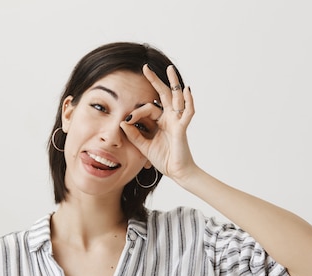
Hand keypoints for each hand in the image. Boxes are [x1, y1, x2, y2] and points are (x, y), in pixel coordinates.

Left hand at [120, 64, 195, 182]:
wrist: (176, 172)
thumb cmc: (164, 159)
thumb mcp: (143, 146)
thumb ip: (133, 134)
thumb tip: (122, 122)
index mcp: (161, 121)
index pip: (148, 108)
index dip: (136, 112)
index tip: (127, 120)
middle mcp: (170, 118)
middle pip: (163, 95)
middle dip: (155, 81)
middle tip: (146, 68)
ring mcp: (177, 121)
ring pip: (177, 98)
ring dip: (174, 83)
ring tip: (170, 69)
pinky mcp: (182, 128)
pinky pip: (187, 113)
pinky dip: (188, 101)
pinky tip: (186, 90)